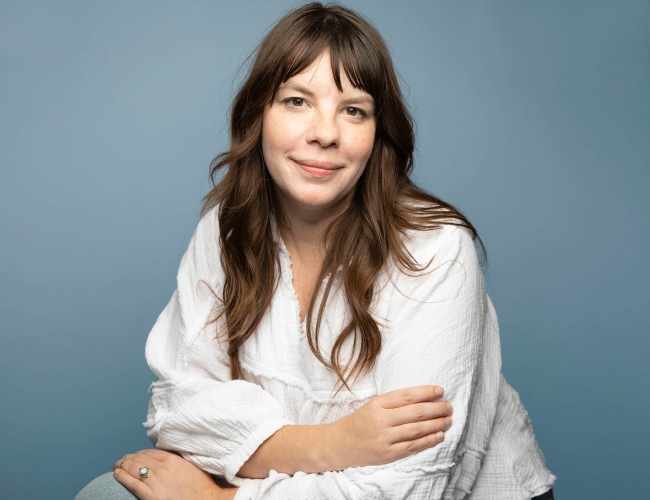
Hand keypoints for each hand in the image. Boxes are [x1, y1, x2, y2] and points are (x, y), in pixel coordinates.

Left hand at [113, 449, 237, 499]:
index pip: (150, 452)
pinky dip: (123, 476)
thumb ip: (178, 459)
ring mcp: (156, 482)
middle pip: (140, 458)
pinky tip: (117, 473)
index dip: (140, 453)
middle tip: (122, 459)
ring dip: (123, 465)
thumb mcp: (191, 466)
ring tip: (117, 465)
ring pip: (134, 468)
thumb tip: (166, 456)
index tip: (135, 454)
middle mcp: (163, 468)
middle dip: (129, 458)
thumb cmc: (202, 487)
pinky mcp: (151, 496)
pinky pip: (133, 483)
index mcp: (173, 460)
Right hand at [327, 385, 451, 468]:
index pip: (407, 396)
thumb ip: (394, 402)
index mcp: (377, 403)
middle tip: (449, 406)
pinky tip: (439, 435)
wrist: (341, 443)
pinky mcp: (388, 454)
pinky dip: (429, 440)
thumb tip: (423, 398)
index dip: (426, 392)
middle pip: (416, 412)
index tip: (440, 390)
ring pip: (417, 429)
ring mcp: (385, 438)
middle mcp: (381, 420)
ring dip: (437, 424)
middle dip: (436, 408)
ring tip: (448, 419)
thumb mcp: (373, 405)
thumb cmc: (361, 421)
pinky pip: (413, 446)